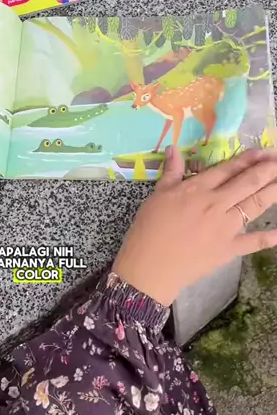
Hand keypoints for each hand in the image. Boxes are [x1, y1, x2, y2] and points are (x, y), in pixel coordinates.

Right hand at [112, 146, 276, 305]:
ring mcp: (226, 228)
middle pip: (246, 184)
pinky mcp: (229, 249)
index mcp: (198, 190)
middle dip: (266, 171)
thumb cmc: (149, 228)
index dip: (246, 159)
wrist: (151, 266)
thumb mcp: (157, 195)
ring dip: (272, 192)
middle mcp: (217, 204)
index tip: (262, 152)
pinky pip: (253, 242)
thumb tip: (174, 148)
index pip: (227, 170)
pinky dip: (269, 237)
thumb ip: (171, 172)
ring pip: (254, 206)